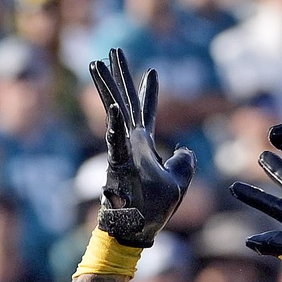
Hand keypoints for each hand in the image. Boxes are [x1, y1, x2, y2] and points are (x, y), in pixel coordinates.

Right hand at [89, 49, 195, 246]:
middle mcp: (131, 144)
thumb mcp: (179, 183)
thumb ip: (184, 163)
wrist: (136, 230)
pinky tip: (116, 105)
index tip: (152, 71)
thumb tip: (185, 148)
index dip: (149, 92)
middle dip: (120, 75)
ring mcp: (122, 152)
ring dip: (107, 88)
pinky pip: (116, 142)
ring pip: (114, 113)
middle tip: (113, 51)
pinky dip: (116, 124)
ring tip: (95, 63)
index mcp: (145, 146)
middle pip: (126, 102)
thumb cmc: (153, 210)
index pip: (146, 112)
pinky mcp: (117, 165)